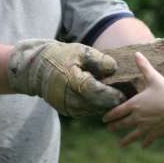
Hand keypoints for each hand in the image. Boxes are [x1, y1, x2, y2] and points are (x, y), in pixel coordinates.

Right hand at [8, 39, 123, 116]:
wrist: (37, 68)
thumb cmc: (61, 56)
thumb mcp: (80, 51)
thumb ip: (98, 59)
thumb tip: (114, 68)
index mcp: (74, 81)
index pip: (98, 92)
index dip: (112, 94)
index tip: (124, 93)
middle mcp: (70, 98)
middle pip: (97, 105)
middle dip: (112, 102)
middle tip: (126, 98)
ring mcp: (67, 106)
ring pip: (92, 110)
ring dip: (104, 106)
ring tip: (117, 99)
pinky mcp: (66, 110)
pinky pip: (85, 111)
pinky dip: (95, 107)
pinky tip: (103, 101)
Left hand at [103, 51, 163, 146]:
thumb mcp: (154, 78)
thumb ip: (144, 67)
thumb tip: (137, 53)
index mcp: (134, 104)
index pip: (117, 112)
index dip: (109, 116)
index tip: (103, 119)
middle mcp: (137, 118)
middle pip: (122, 124)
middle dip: (115, 127)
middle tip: (109, 129)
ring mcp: (146, 127)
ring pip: (132, 135)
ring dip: (126, 140)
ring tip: (120, 144)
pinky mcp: (155, 133)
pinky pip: (147, 140)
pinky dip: (145, 142)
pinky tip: (143, 145)